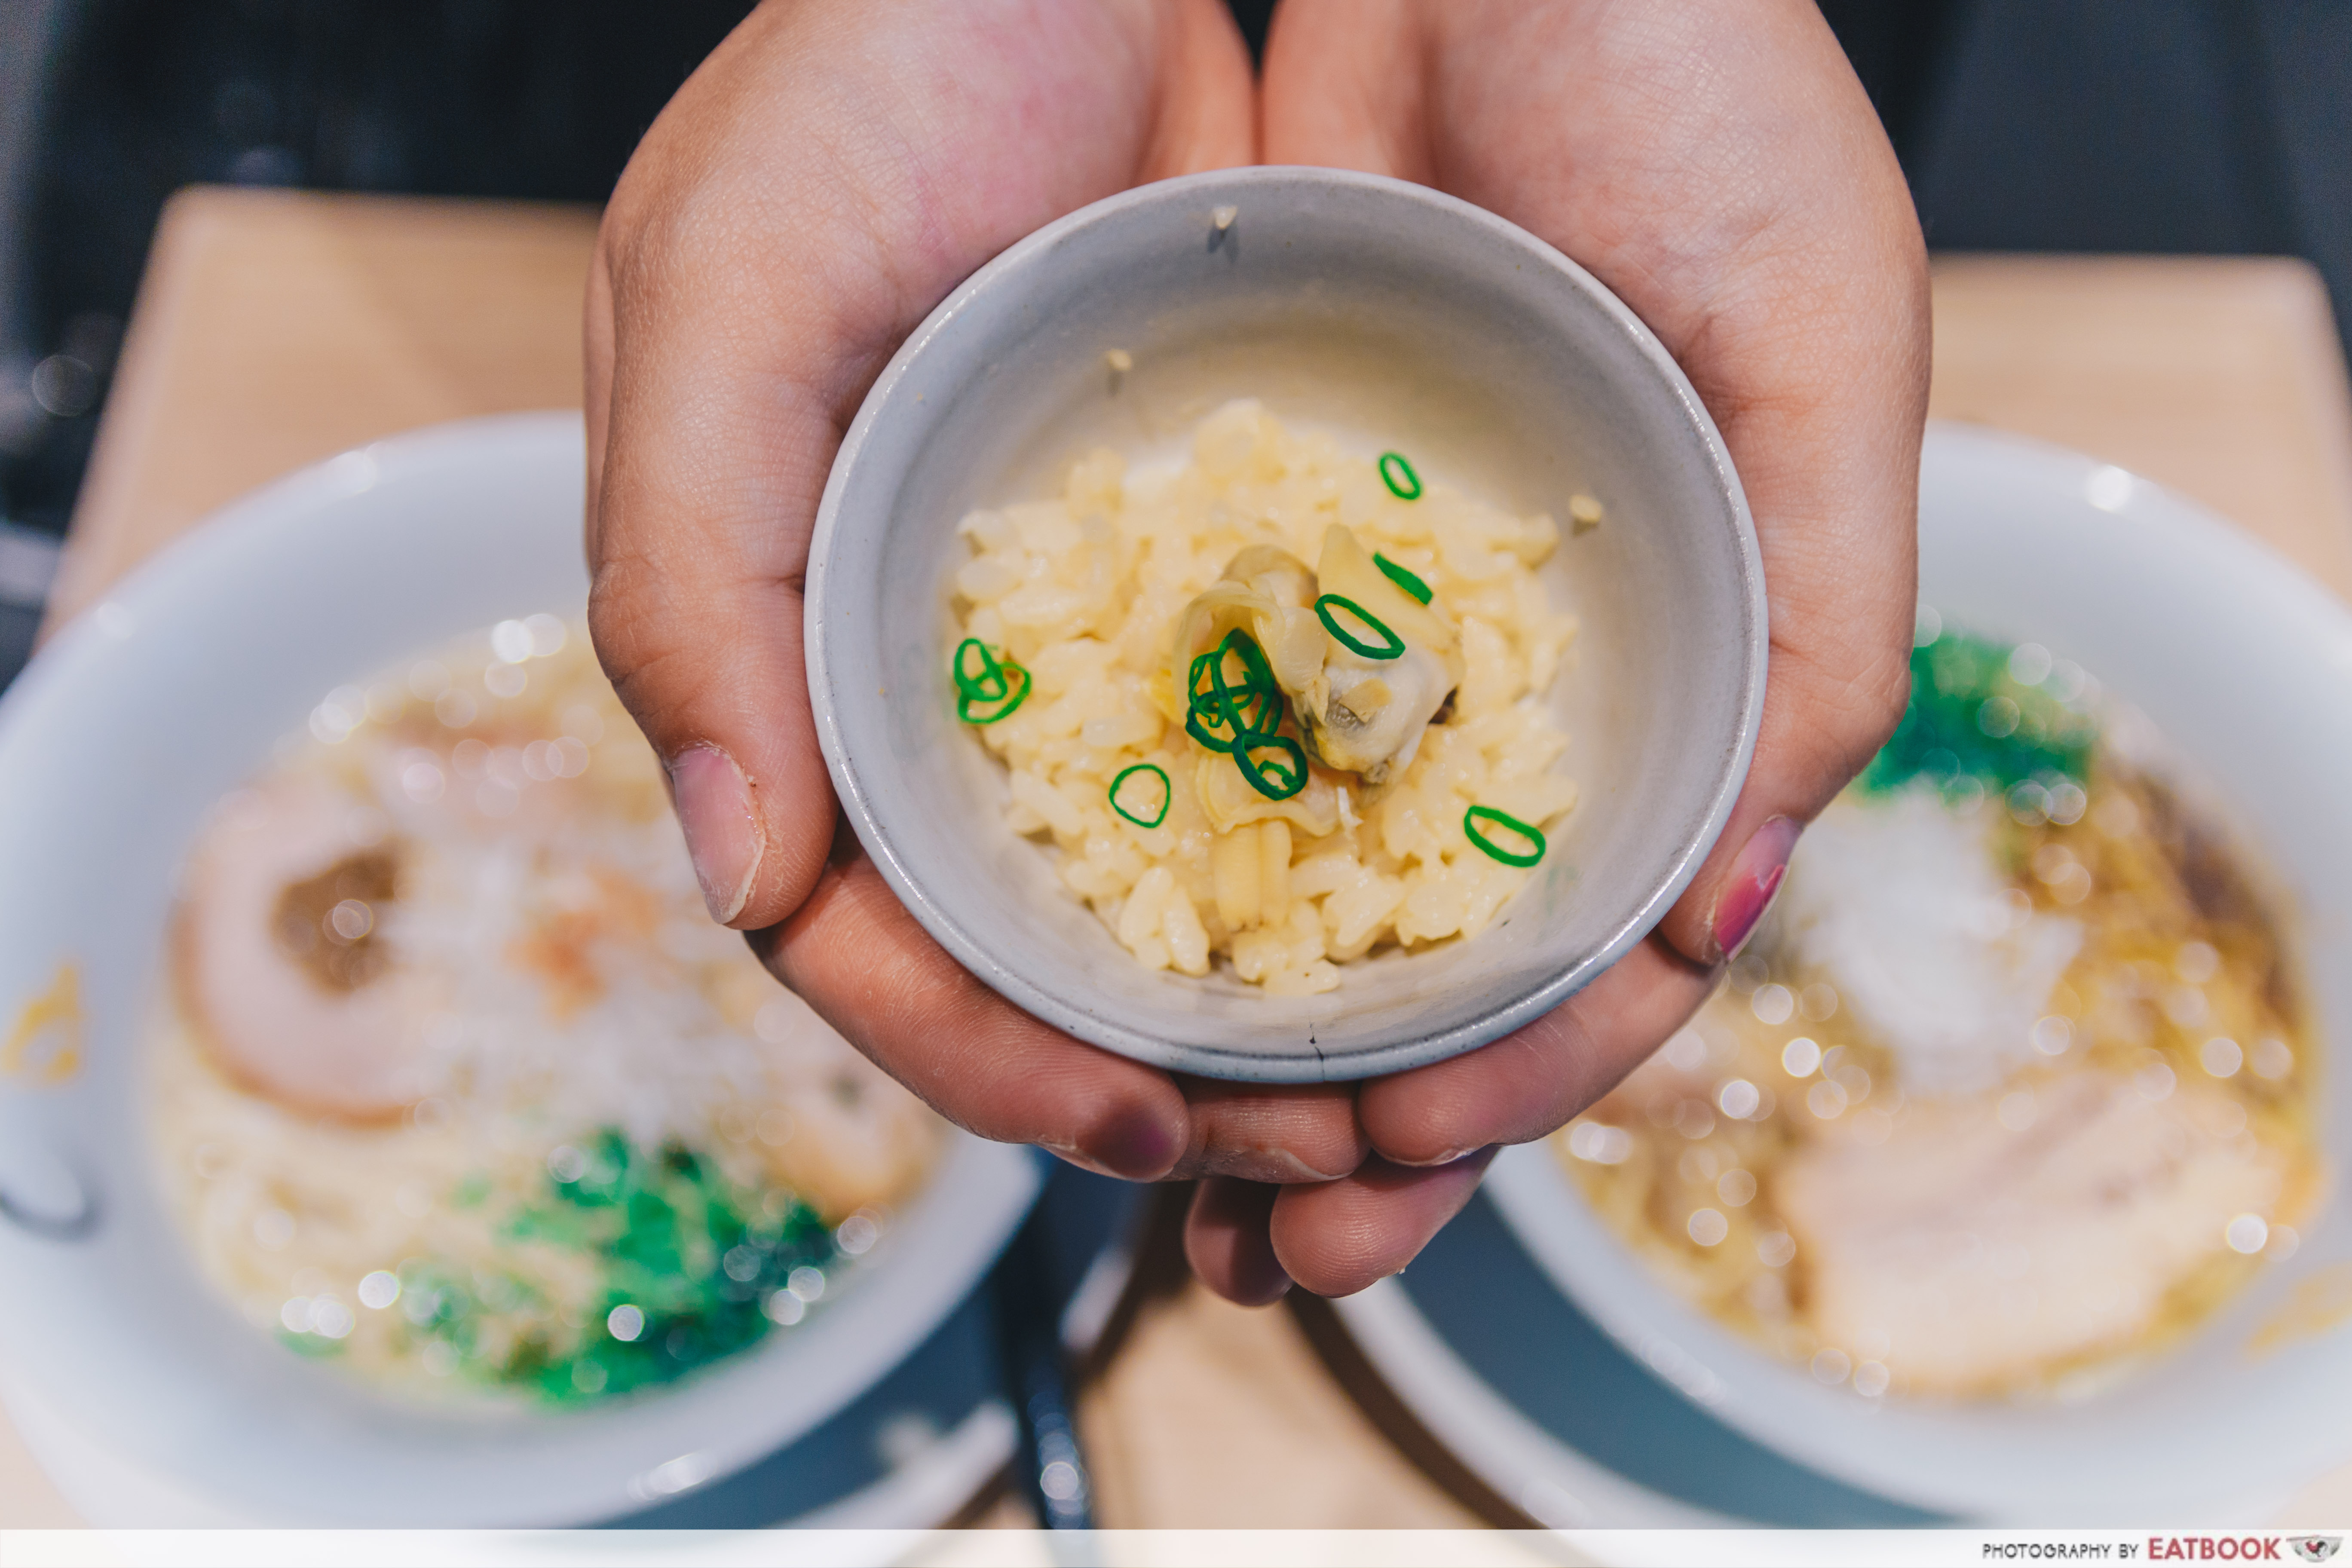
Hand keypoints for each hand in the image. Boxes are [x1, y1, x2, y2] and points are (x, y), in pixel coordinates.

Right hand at [586, 2, 1377, 1210]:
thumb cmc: (869, 79)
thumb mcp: (727, 295)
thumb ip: (692, 579)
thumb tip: (734, 875)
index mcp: (786, 642)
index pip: (859, 922)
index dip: (975, 1052)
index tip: (1131, 1118)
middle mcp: (922, 664)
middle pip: (1015, 937)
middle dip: (1143, 1067)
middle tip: (1307, 1152)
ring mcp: (1065, 623)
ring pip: (1141, 877)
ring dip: (1246, 1003)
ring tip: (1379, 1086)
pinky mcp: (1192, 562)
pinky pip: (1250, 749)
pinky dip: (1319, 852)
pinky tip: (1417, 917)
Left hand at [1182, 0, 1929, 1302]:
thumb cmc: (1702, 102)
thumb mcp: (1821, 347)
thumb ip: (1818, 633)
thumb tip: (1716, 913)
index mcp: (1670, 679)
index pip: (1594, 948)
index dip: (1507, 1079)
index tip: (1393, 1158)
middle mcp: (1509, 680)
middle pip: (1432, 956)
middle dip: (1350, 1122)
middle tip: (1262, 1242)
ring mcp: (1376, 627)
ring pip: (1302, 890)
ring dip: (1239, 1039)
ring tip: (1163, 1164)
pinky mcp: (1257, 552)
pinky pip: (1198, 739)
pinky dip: (1155, 866)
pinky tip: (1092, 964)